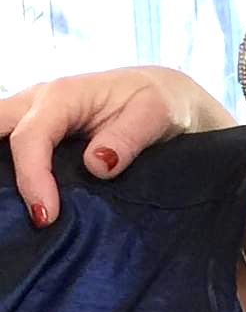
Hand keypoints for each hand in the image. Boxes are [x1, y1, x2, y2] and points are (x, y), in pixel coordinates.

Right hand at [0, 66, 236, 225]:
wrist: (163, 95)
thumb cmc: (161, 102)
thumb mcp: (156, 115)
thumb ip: (127, 138)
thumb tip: (97, 165)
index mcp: (64, 95)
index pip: (32, 137)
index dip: (32, 177)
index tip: (45, 216)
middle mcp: (37, 101)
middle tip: (9, 207)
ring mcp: (31, 116)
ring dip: (0, 170)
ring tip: (10, 206)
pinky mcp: (35, 132)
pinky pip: (7, 147)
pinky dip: (7, 170)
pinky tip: (16, 199)